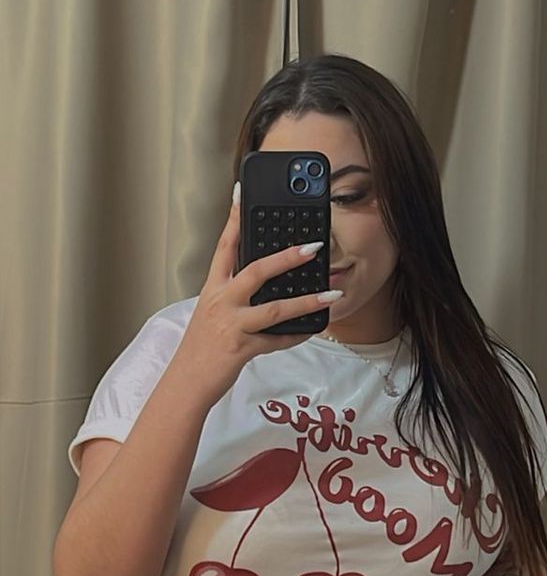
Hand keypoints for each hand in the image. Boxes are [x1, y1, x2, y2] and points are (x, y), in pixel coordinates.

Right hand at [170, 181, 340, 411]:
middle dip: (287, 257)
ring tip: (331, 293)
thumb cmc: (201, 347)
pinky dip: (297, 335)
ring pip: (274, 309)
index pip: (225, 246)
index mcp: (213, 289)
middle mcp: (221, 302)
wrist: (185, 382)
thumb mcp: (211, 312)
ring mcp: (231, 325)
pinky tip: (314, 329)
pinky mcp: (241, 349)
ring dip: (307, 301)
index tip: (242, 193)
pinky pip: (277, 341)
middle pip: (256, 271)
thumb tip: (263, 281)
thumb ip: (233, 294)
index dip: (234, 218)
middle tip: (313, 246)